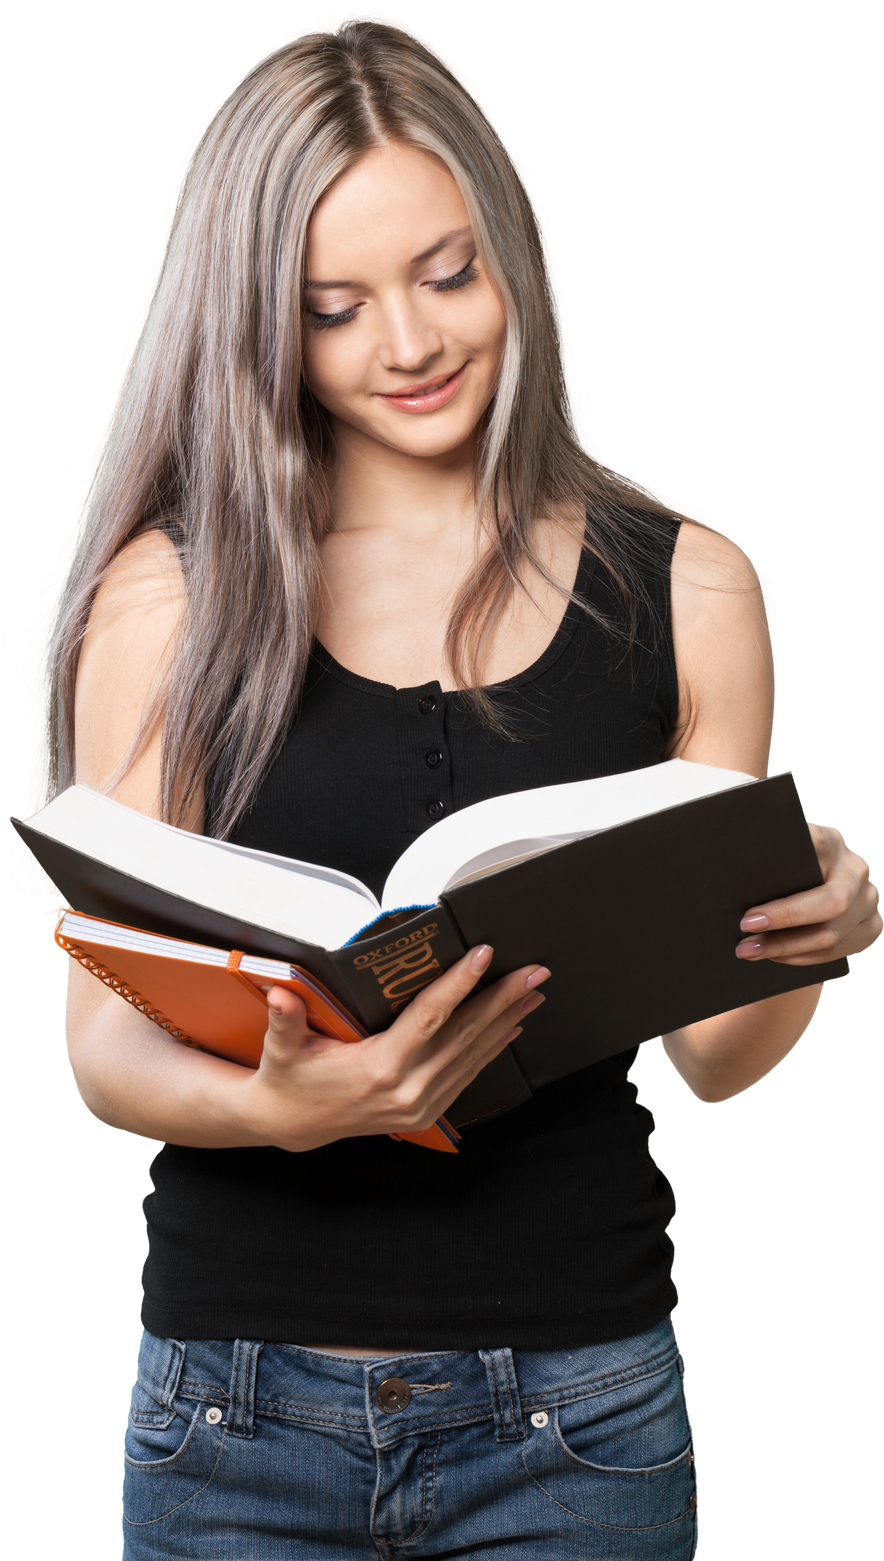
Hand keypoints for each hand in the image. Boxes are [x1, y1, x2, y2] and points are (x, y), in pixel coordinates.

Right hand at [238, 944, 549, 1152]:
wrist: (294, 1124)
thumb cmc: (291, 1077)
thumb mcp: (283, 1048)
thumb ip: (285, 1020)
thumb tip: (280, 994)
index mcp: (379, 1068)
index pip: (429, 1017)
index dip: (459, 984)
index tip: (484, 955)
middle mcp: (408, 1089)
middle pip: (465, 1035)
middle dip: (503, 999)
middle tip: (534, 971)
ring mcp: (421, 1104)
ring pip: (474, 1055)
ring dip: (507, 1021)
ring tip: (533, 992)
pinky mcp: (427, 1111)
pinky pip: (468, 1074)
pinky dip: (492, 1048)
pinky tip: (511, 1027)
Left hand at [736, 821, 882, 964]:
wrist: (818, 883)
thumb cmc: (786, 867)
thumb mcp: (781, 852)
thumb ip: (768, 856)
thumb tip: (727, 865)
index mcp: (832, 840)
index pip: (817, 843)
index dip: (791, 860)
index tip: (760, 884)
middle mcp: (856, 869)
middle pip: (832, 901)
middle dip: (785, 917)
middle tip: (746, 925)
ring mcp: (869, 899)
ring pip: (831, 934)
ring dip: (785, 946)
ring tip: (749, 949)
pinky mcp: (872, 925)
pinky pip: (837, 951)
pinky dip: (802, 957)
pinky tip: (775, 956)